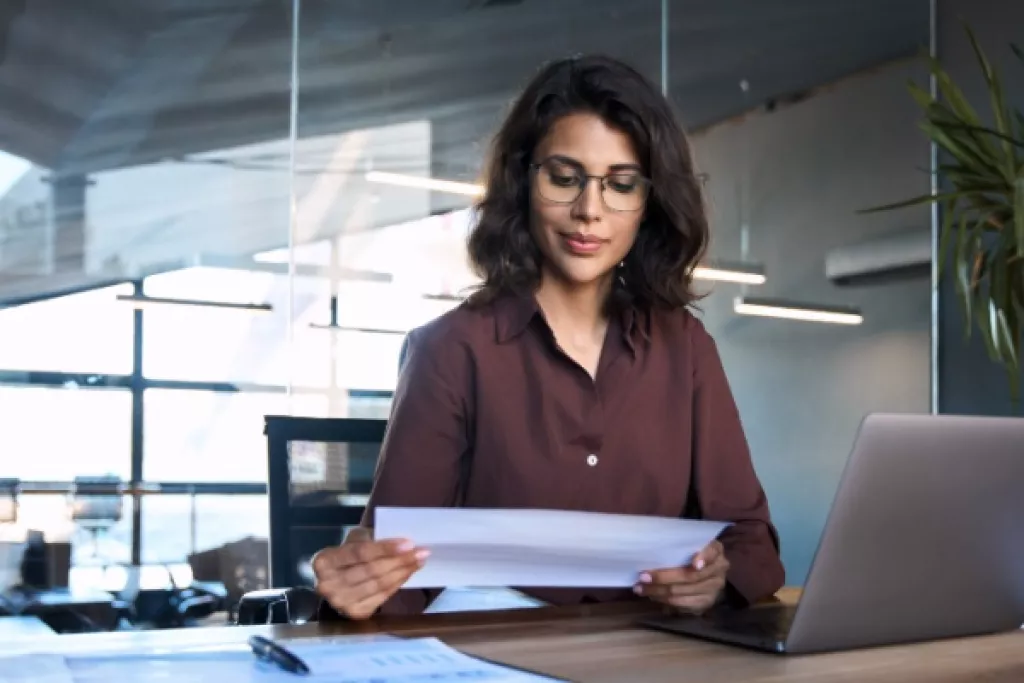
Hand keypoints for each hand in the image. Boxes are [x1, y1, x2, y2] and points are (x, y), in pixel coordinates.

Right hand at [312, 527, 428, 619]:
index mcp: (324, 561)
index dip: (385, 548)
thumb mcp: (354, 539)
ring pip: (378, 585)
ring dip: (403, 572)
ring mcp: (340, 602)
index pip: (359, 552)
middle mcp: (327, 585)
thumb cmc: (348, 554)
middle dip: (399, 560)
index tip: (408, 543)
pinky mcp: (354, 614)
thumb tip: (404, 543)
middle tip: (421, 552)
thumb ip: (371, 539)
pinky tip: (407, 573)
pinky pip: (382, 597)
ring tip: (419, 561)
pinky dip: (398, 584)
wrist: (336, 579)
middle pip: (371, 571)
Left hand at [634, 540, 728, 613]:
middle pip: (691, 576)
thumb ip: (677, 546)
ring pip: (685, 592)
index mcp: (715, 549)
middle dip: (664, 578)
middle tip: (643, 577)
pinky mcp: (707, 603)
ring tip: (641, 589)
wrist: (703, 569)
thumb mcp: (687, 543)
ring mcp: (715, 588)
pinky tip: (653, 596)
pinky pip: (685, 605)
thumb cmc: (689, 552)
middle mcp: (719, 569)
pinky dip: (666, 601)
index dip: (704, 558)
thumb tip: (652, 552)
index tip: (694, 565)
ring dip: (660, 592)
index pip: (712, 552)